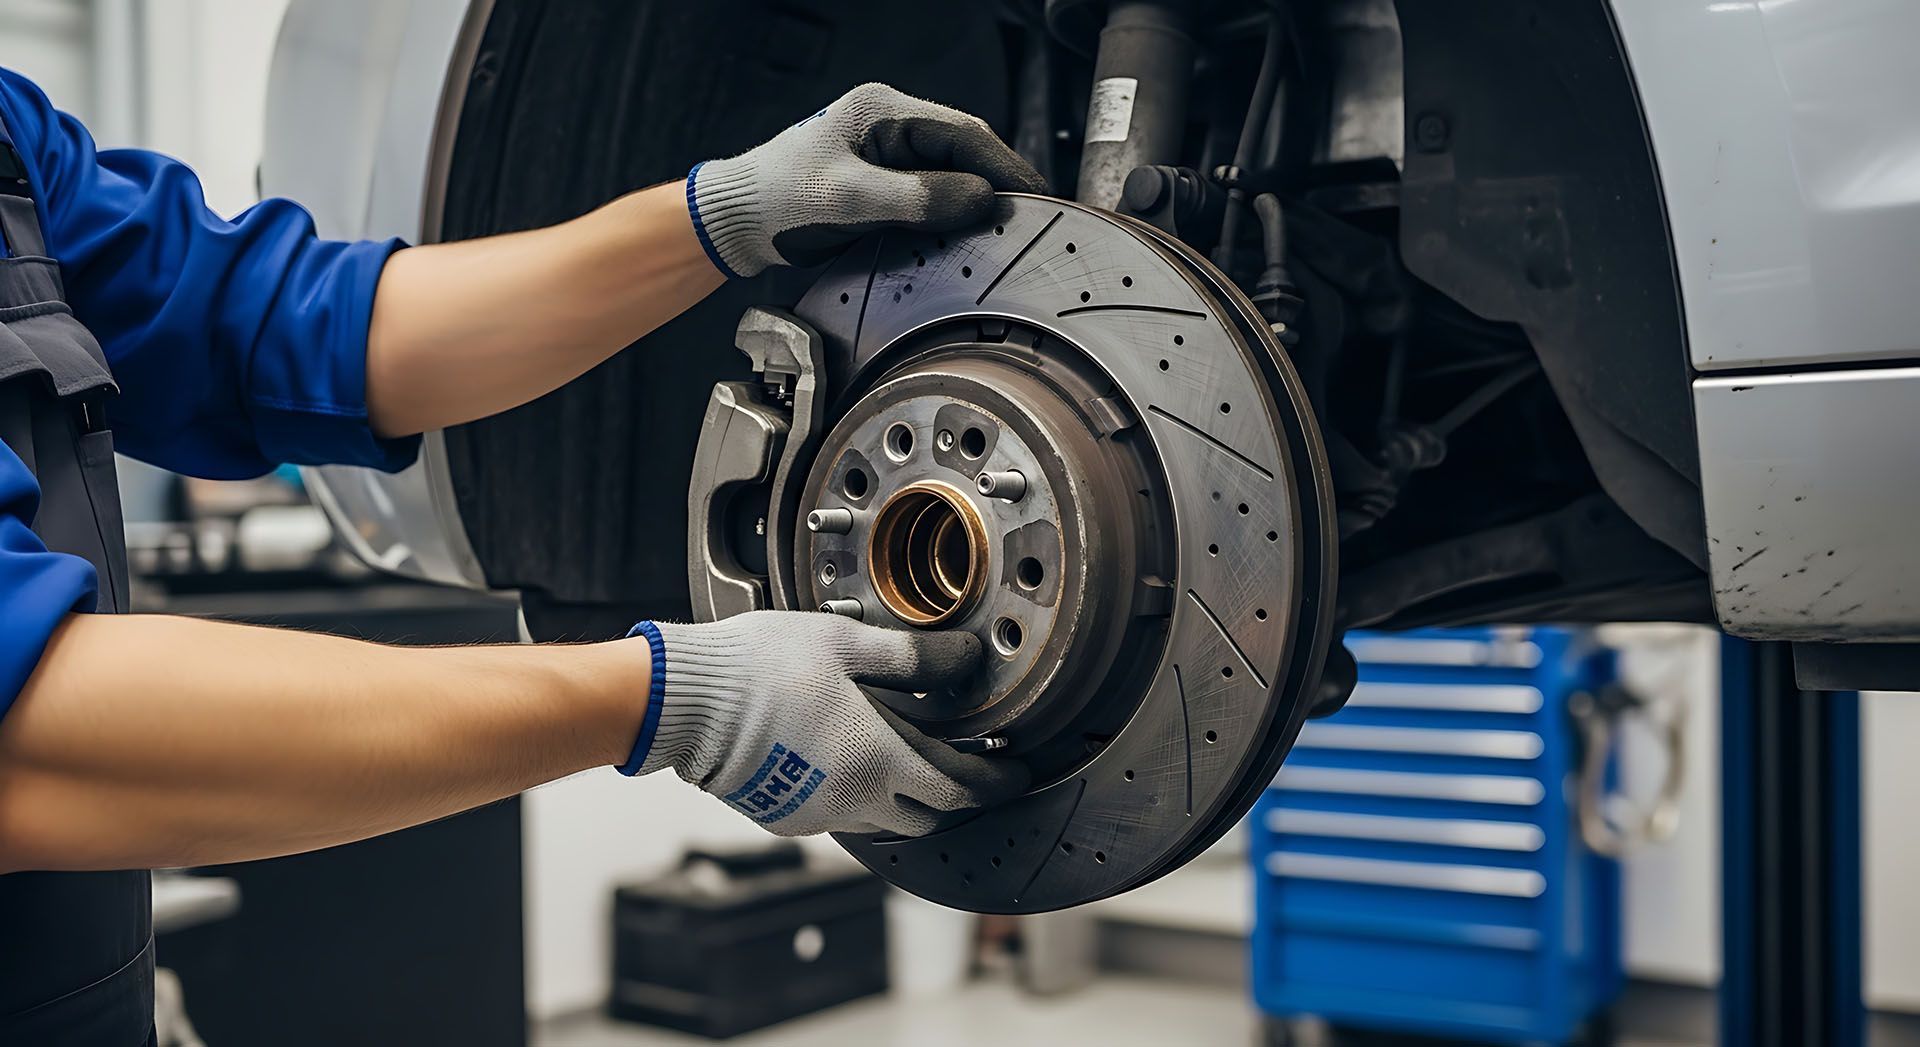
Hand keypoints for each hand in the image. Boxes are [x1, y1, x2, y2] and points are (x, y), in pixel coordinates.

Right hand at [619, 612, 1028, 836]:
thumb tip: (968, 657)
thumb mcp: (846, 645)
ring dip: (911, 799)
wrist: (686, 702)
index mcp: (879, 759)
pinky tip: (853, 763)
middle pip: (930, 816)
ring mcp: (819, 813)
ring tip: (914, 760)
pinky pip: (843, 816)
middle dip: (961, 796)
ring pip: (886, 820)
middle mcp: (855, 799)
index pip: (960, 788)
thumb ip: (913, 656)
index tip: (1015, 771)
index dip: (996, 782)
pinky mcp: (786, 816)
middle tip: (975, 768)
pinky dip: (864, 797)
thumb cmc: (760, 668)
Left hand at [686, 82, 1047, 277]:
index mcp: (883, 111)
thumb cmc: (778, 200)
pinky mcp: (885, 181)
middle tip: (1035, 220)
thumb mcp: (849, 200)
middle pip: (965, 151)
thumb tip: (980, 200)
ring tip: (1011, 229)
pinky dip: (956, 212)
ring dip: (979, 199)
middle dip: (1000, 184)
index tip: (1036, 198)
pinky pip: (934, 192)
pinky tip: (971, 233)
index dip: (1005, 167)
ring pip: (953, 173)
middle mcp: (891, 124)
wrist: (739, 222)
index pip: (964, 134)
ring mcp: (889, 152)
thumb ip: (916, 198)